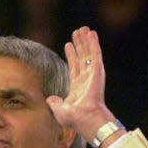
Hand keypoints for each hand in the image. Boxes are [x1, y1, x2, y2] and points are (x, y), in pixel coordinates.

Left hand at [47, 27, 121, 146]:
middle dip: (79, 45)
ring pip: (88, 53)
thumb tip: (50, 98)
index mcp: (78, 87)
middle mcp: (86, 79)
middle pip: (82, 57)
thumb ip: (54, 103)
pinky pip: (95, 53)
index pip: (74, 67)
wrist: (86, 118)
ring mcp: (92, 74)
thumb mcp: (59, 110)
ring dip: (86, 41)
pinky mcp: (97, 71)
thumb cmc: (75, 119)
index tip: (68, 45)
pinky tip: (91, 33)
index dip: (71, 56)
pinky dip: (93, 43)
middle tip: (77, 32)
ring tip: (83, 29)